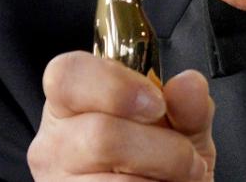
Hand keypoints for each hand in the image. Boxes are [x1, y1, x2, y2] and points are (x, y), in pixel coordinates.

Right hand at [29, 51, 215, 180]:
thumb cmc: (165, 163)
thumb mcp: (184, 128)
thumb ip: (189, 105)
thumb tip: (188, 84)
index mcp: (74, 101)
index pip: (67, 74)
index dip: (115, 85)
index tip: (157, 103)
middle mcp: (56, 140)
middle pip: (100, 133)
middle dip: (162, 147)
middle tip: (188, 157)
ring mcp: (58, 180)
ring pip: (115, 179)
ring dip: (162, 177)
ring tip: (177, 178)